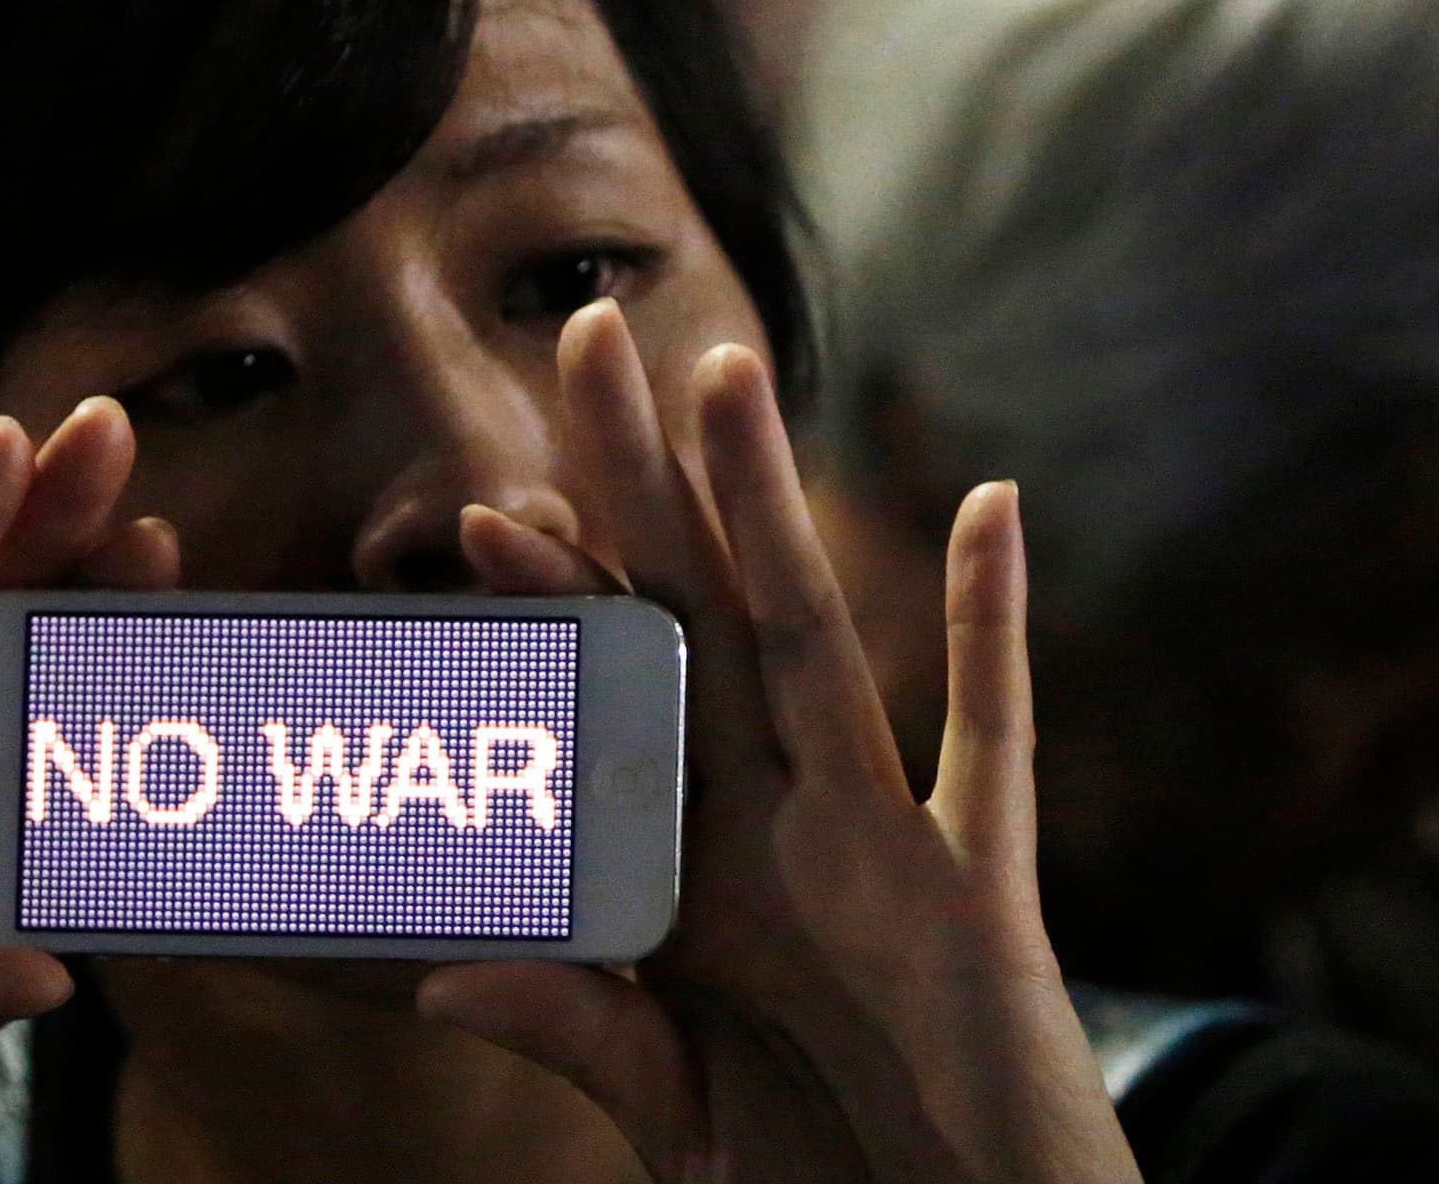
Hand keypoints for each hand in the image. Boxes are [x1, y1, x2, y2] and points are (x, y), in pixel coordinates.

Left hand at [421, 300, 1137, 1183]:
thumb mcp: (681, 1113)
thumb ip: (587, 1030)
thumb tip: (446, 973)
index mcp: (698, 881)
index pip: (613, 709)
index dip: (557, 605)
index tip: (484, 509)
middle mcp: (781, 835)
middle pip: (694, 621)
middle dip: (639, 483)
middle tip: (582, 333)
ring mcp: (885, 853)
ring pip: (813, 643)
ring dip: (767, 506)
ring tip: (727, 369)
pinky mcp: (985, 904)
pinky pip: (990, 748)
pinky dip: (992, 632)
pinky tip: (991, 505)